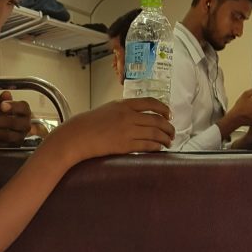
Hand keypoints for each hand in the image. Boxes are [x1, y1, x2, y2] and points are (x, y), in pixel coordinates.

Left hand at [0, 92, 31, 146]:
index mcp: (25, 112)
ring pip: (5, 136)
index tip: (1, 106)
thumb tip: (6, 94)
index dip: (13, 107)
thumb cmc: (7, 116)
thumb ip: (4, 100)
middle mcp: (25, 126)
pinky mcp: (11, 148)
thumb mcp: (4, 106)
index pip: (22, 108)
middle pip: (12, 123)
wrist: (8, 131)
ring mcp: (19, 139)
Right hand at [51, 99, 173, 166]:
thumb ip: (124, 110)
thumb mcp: (109, 109)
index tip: (169, 114)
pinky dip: (156, 146)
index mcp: (124, 104)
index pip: (150, 103)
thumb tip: (138, 115)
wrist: (78, 135)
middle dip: (168, 127)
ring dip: (165, 138)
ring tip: (169, 141)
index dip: (163, 109)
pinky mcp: (125, 145)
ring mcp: (127, 130)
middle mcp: (128, 116)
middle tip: (172, 132)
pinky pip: (147, 145)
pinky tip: (159, 148)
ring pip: (155, 133)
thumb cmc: (90, 123)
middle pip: (157, 119)